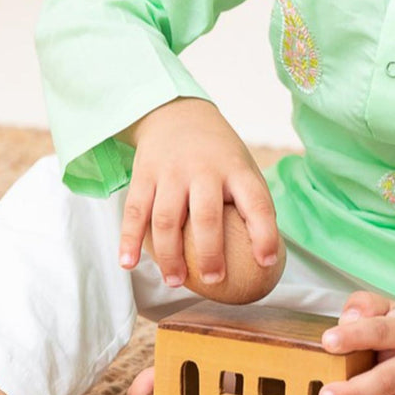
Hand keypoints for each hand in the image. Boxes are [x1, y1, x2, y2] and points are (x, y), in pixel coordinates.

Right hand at [116, 97, 281, 289]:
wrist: (176, 112)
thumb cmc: (217, 154)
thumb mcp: (241, 166)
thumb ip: (251, 203)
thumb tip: (265, 257)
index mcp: (235, 169)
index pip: (256, 202)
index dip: (264, 233)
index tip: (266, 262)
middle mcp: (204, 169)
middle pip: (206, 216)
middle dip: (210, 253)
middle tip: (213, 280)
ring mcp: (171, 171)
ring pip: (166, 219)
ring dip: (169, 255)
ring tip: (175, 281)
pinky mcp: (144, 174)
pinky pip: (135, 211)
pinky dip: (129, 240)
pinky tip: (128, 263)